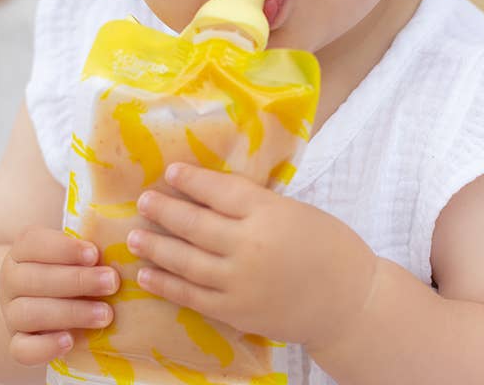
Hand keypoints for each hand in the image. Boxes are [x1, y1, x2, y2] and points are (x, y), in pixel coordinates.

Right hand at [0, 227, 119, 365]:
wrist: (44, 302)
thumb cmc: (73, 267)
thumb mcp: (78, 249)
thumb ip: (93, 240)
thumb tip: (130, 222)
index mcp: (23, 250)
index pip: (33, 243)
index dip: (63, 248)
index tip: (94, 253)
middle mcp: (12, 280)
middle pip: (33, 279)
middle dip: (76, 281)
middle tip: (112, 282)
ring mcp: (12, 313)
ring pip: (27, 314)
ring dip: (69, 313)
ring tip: (105, 314)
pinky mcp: (18, 342)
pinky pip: (21, 349)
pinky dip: (44, 347)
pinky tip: (69, 341)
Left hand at [127, 163, 377, 349]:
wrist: (349, 302)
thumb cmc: (329, 247)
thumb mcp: (296, 211)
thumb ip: (257, 204)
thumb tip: (213, 193)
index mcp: (268, 213)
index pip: (219, 191)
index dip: (191, 181)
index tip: (170, 171)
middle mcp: (249, 245)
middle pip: (195, 225)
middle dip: (164, 211)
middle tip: (143, 200)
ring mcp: (239, 282)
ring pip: (185, 261)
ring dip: (156, 247)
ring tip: (133, 236)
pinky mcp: (235, 312)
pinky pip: (192, 296)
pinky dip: (166, 284)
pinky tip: (148, 274)